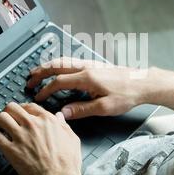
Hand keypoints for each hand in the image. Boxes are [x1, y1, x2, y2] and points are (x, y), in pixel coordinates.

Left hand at [0, 103, 87, 174]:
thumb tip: (59, 117)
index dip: (23, 108)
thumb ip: (64, 125)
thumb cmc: (66, 162)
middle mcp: (32, 125)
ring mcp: (20, 136)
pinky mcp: (10, 149)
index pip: (30, 106)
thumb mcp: (72, 138)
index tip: (21, 111)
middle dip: (8, 111)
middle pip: (12, 108)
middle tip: (8, 116)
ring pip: (1, 118)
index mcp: (47, 120)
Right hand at [28, 57, 146, 119]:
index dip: (46, 90)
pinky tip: (60, 69)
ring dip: (49, 65)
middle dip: (41, 72)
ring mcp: (91, 64)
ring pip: (64, 61)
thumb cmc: (127, 94)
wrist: (143, 83)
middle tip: (29, 78)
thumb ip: (81, 109)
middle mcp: (87, 68)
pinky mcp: (96, 65)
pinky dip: (60, 64)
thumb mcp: (104, 107)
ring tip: (39, 71)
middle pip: (57, 66)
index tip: (38, 97)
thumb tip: (63, 113)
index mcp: (86, 78)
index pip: (59, 82)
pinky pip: (72, 61)